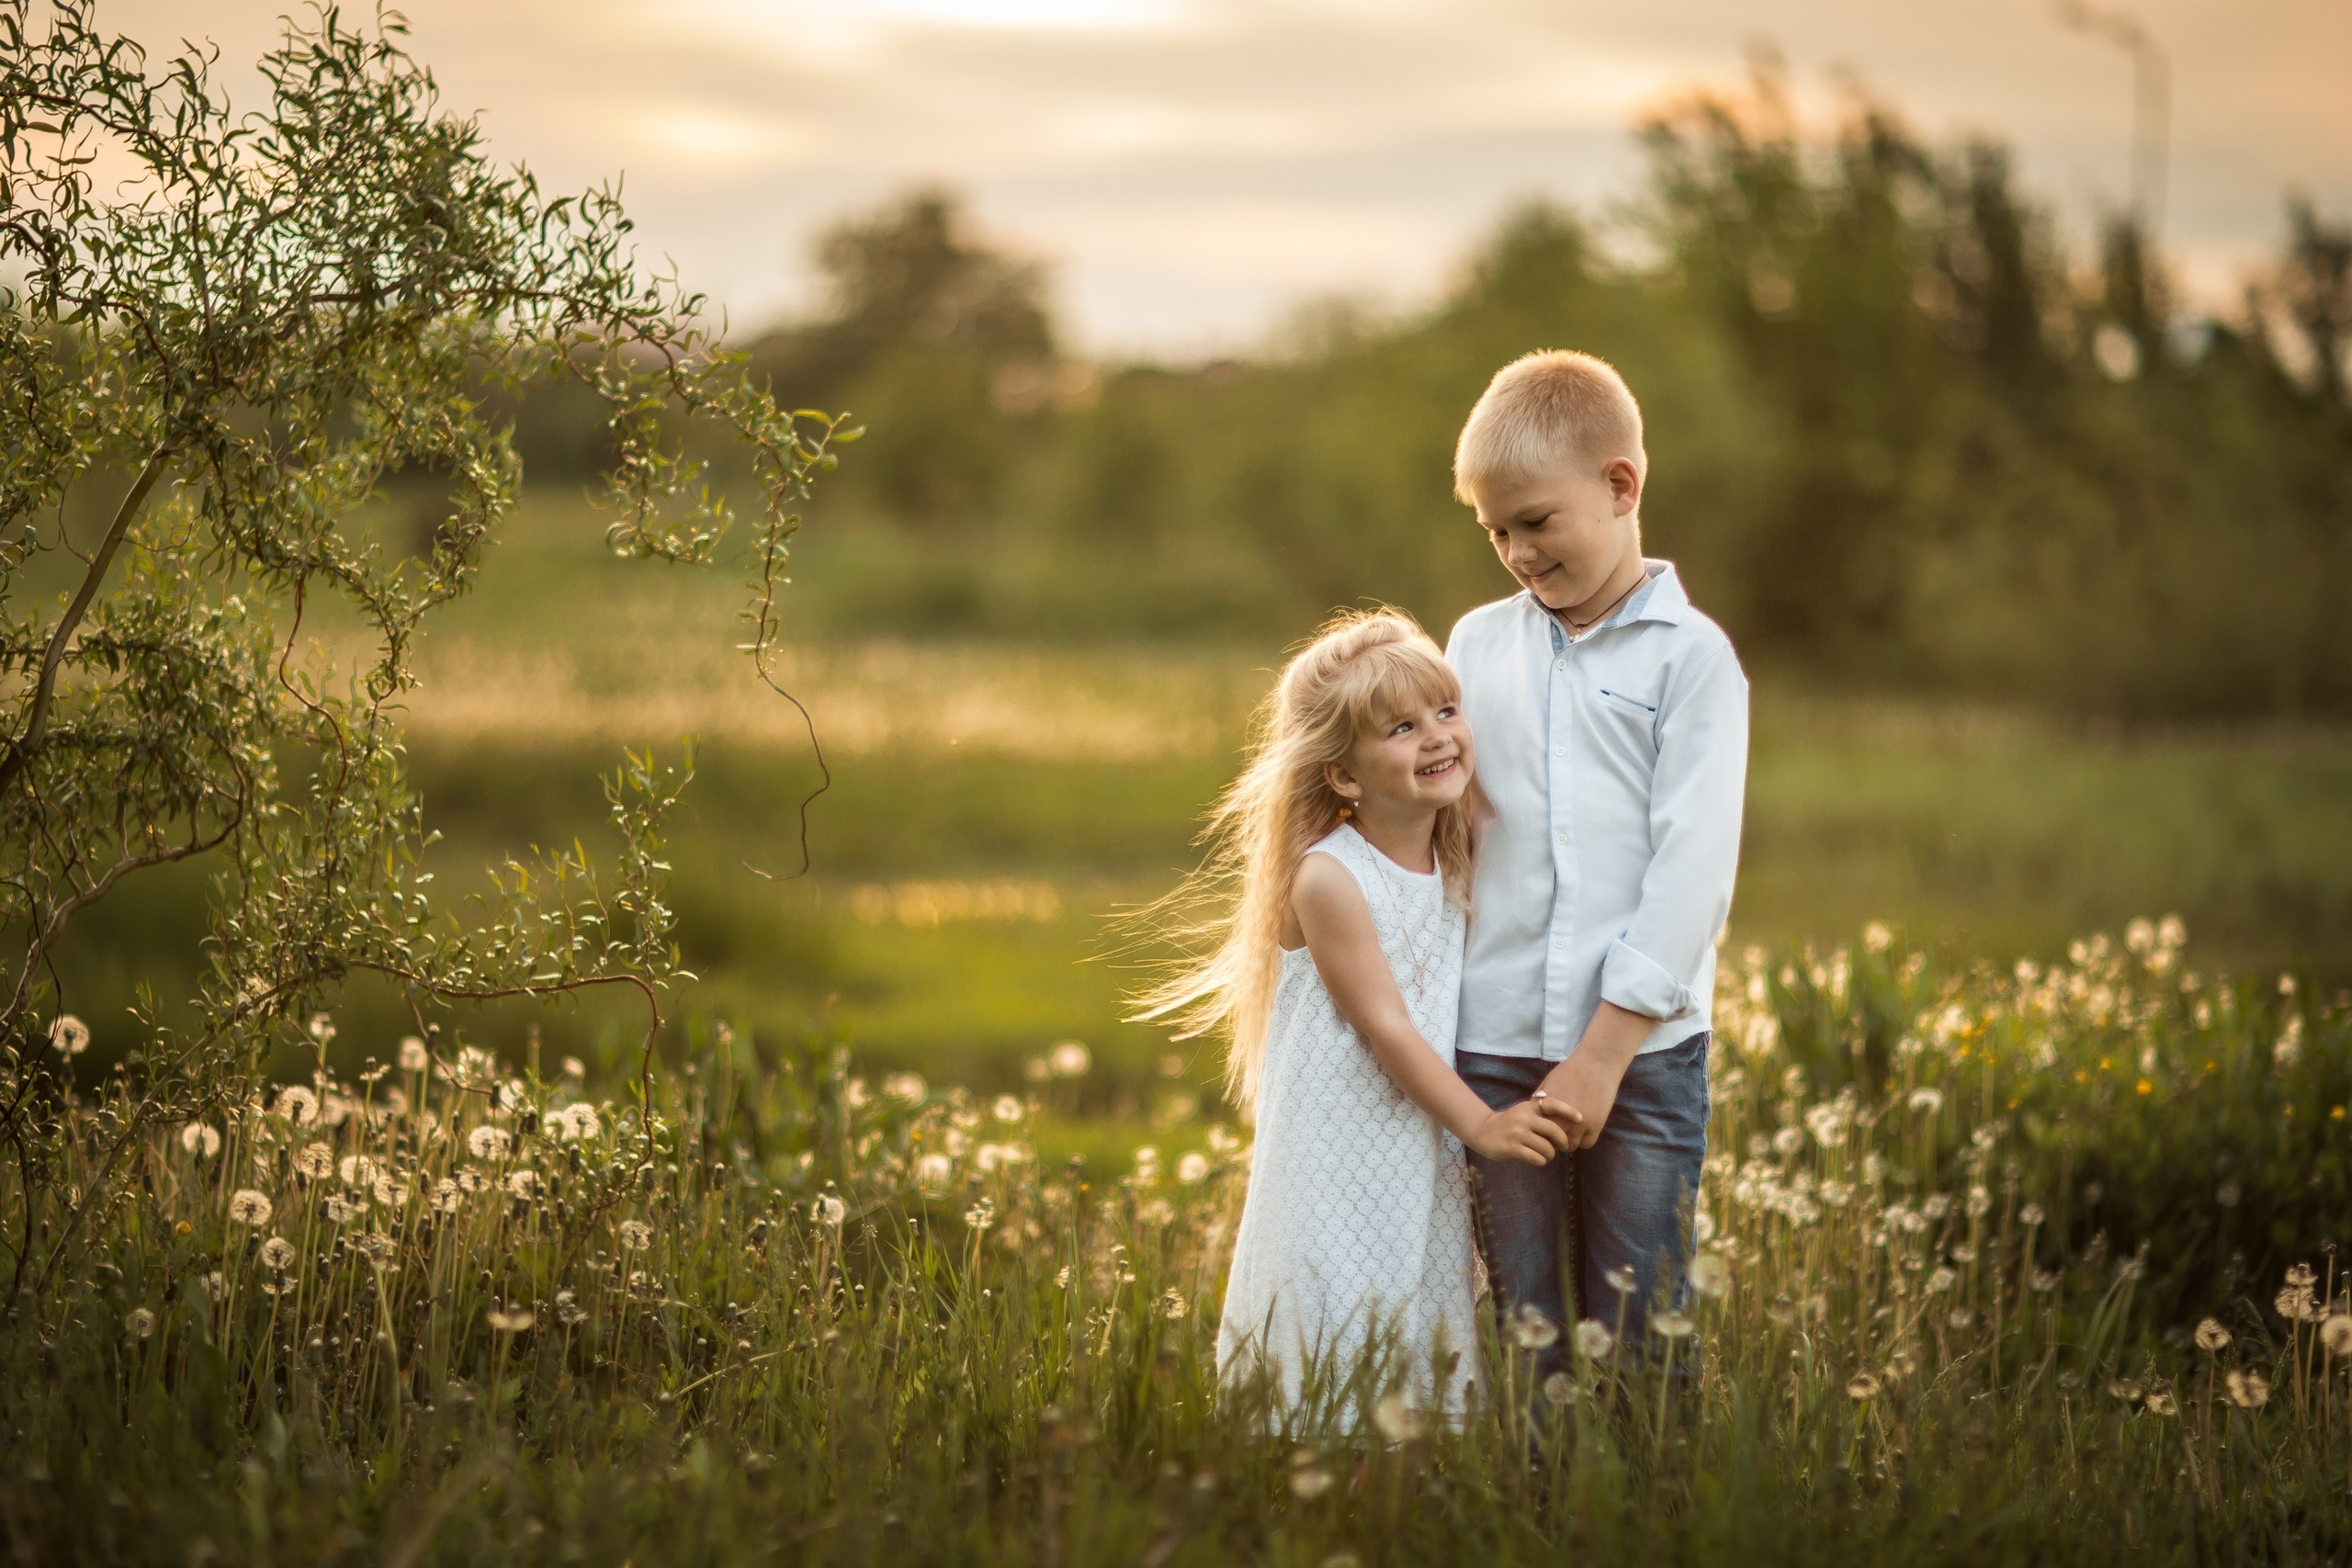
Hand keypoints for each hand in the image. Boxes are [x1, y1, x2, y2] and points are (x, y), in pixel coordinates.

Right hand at [1467, 1097, 1583, 1165]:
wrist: (1484, 1132)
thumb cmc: (1510, 1123)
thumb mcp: (1524, 1112)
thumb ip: (1541, 1115)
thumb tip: (1569, 1126)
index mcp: (1528, 1107)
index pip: (1552, 1104)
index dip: (1569, 1111)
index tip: (1581, 1119)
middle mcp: (1523, 1118)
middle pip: (1554, 1131)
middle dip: (1563, 1142)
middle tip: (1564, 1147)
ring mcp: (1517, 1133)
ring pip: (1547, 1148)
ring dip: (1551, 1155)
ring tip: (1547, 1155)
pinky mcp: (1512, 1148)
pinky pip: (1537, 1158)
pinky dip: (1541, 1161)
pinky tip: (1538, 1159)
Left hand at [1537, 1050, 1629, 1151]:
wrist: (1596, 1063)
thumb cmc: (1572, 1069)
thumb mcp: (1549, 1083)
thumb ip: (1541, 1100)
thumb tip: (1535, 1114)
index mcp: (1547, 1109)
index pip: (1539, 1132)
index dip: (1542, 1133)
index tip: (1546, 1131)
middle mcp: (1560, 1119)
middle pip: (1552, 1142)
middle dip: (1554, 1140)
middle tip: (1559, 1135)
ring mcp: (1578, 1124)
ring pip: (1570, 1146)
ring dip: (1570, 1141)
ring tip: (1573, 1132)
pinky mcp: (1595, 1125)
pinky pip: (1586, 1144)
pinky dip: (1584, 1140)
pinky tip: (1584, 1131)